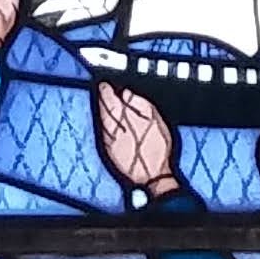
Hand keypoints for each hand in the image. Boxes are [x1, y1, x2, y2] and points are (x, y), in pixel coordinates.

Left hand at [93, 81, 181, 200]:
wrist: (153, 175)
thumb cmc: (159, 148)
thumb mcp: (156, 121)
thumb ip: (140, 104)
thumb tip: (127, 93)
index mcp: (124, 118)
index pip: (110, 100)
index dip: (107, 91)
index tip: (105, 83)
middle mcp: (113, 128)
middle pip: (104, 109)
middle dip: (102, 98)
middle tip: (101, 89)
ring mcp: (109, 140)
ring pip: (101, 120)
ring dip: (101, 110)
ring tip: (101, 102)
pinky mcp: (109, 150)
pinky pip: (102, 132)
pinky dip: (102, 124)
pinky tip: (104, 121)